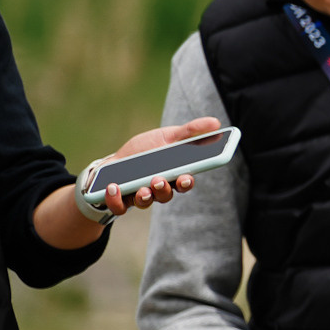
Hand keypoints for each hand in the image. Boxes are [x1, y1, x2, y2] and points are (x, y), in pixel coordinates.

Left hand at [93, 117, 221, 215]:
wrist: (116, 162)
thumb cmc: (145, 150)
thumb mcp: (166, 136)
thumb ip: (189, 131)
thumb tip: (216, 123)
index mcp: (173, 174)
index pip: (184, 182)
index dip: (186, 182)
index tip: (186, 178)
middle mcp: (159, 188)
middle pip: (166, 195)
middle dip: (164, 190)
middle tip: (159, 180)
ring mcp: (140, 195)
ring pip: (146, 202)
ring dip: (145, 196)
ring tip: (141, 188)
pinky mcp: (121, 201)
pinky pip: (120, 206)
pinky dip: (116, 200)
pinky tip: (113, 187)